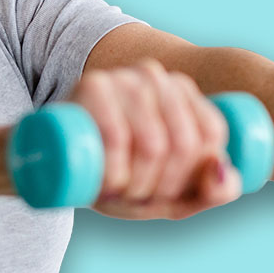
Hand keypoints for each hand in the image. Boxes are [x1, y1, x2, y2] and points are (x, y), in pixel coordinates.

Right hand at [65, 59, 241, 219]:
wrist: (48, 155)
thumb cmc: (112, 172)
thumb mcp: (165, 191)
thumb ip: (208, 191)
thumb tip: (226, 175)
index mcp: (182, 92)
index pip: (211, 135)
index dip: (192, 177)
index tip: (166, 192)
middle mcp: (157, 77)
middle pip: (184, 143)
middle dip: (163, 187)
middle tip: (135, 195)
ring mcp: (125, 77)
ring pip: (153, 143)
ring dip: (137, 185)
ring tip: (117, 190)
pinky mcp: (93, 84)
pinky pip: (117, 135)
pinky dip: (115, 173)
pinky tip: (106, 184)